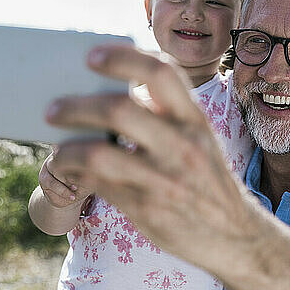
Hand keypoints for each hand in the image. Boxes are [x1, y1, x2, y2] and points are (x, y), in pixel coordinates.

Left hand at [45, 45, 258, 275]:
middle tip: (54, 108)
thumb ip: (169, 116)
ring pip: (99, 152)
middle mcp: (182, 145)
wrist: (235, 233)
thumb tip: (120, 92)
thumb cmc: (208, 179)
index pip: (162, 72)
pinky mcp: (146, 207)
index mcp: (195, 120)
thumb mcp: (200, 139)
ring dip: (66, 149)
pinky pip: (97, 184)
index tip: (92, 55)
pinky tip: (69, 172)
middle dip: (78, 106)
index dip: (124, 57)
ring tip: (56, 149)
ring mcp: (164, 178)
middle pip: (120, 110)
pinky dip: (75, 174)